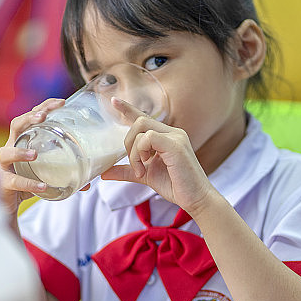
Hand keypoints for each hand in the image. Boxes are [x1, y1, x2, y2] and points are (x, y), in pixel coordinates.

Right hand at [0, 98, 65, 217]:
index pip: (30, 117)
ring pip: (5, 153)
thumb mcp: (45, 174)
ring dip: (20, 152)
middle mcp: (10, 149)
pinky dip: (29, 184)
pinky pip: (14, 182)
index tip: (61, 102)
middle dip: (28, 118)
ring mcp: (4, 166)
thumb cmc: (25, 183)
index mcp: (23, 141)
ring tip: (35, 154)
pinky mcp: (3, 184)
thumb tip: (89, 183)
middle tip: (43, 117)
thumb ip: (64, 175)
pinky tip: (42, 186)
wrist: (7, 205)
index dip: (43, 107)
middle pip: (15, 126)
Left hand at [101, 97, 215, 213]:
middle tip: (135, 165)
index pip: (145, 117)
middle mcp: (172, 132)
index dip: (128, 108)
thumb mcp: (146, 176)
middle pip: (139, 121)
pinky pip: (148, 138)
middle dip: (128, 143)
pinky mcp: (176, 145)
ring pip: (141, 129)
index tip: (113, 101)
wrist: (196, 199)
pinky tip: (145, 168)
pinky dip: (140, 153)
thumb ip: (127, 171)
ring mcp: (175, 136)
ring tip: (141, 170)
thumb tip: (104, 173)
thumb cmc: (175, 186)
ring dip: (134, 152)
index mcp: (166, 136)